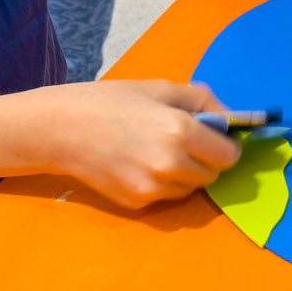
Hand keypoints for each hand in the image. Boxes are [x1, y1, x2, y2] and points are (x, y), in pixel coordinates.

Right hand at [42, 79, 241, 207]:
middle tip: (185, 143)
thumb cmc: (110, 101)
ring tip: (158, 152)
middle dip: (206, 160)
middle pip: (212, 175)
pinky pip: (165, 196)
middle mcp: (170, 164)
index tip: (217, 139)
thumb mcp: (159, 88)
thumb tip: (230, 118)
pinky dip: (161, 184)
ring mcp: (152, 188)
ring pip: (190, 189)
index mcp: (180, 131)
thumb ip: (201, 101)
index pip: (228, 155)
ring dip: (185, 174)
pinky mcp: (136, 202)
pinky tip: (139, 163)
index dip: (226, 145)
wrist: (61, 130)